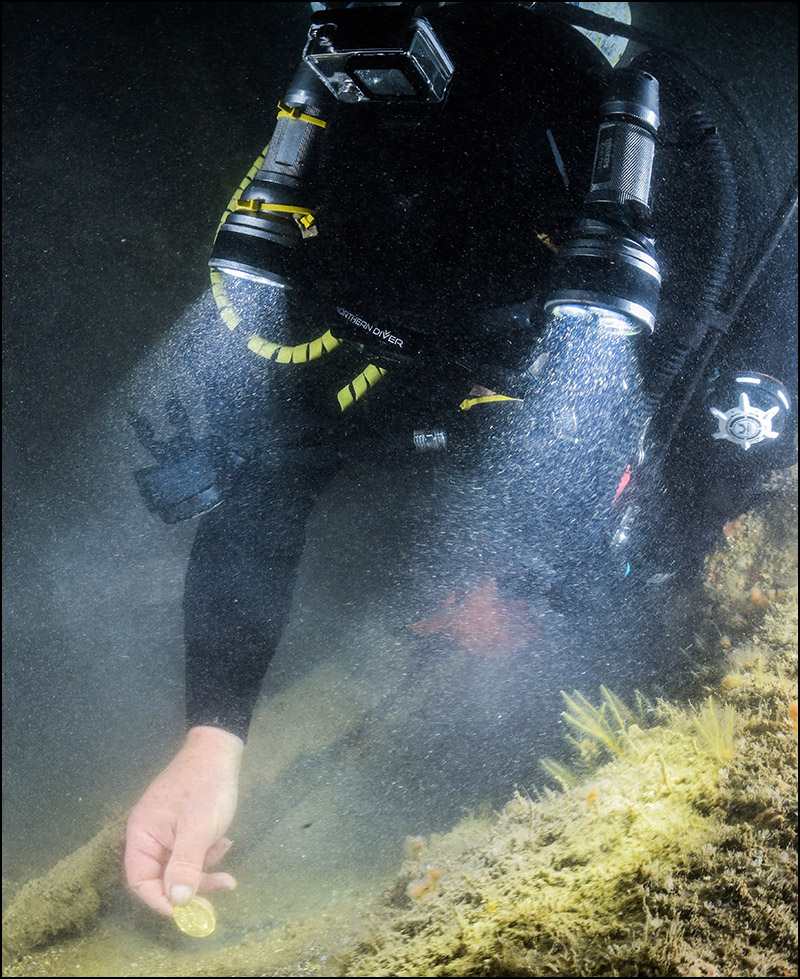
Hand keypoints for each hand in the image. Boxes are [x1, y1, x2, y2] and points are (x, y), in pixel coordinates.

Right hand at [125, 726, 243, 915]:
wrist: (220, 749)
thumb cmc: (205, 786)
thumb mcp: (197, 829)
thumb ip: (185, 865)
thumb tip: (177, 902)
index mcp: (142, 835)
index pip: (140, 881)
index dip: (160, 901)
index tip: (186, 913)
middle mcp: (150, 836)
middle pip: (162, 877)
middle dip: (190, 888)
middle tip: (217, 898)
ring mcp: (167, 831)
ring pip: (181, 867)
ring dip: (204, 872)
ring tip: (229, 874)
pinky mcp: (185, 826)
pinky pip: (192, 852)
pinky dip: (208, 854)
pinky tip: (226, 843)